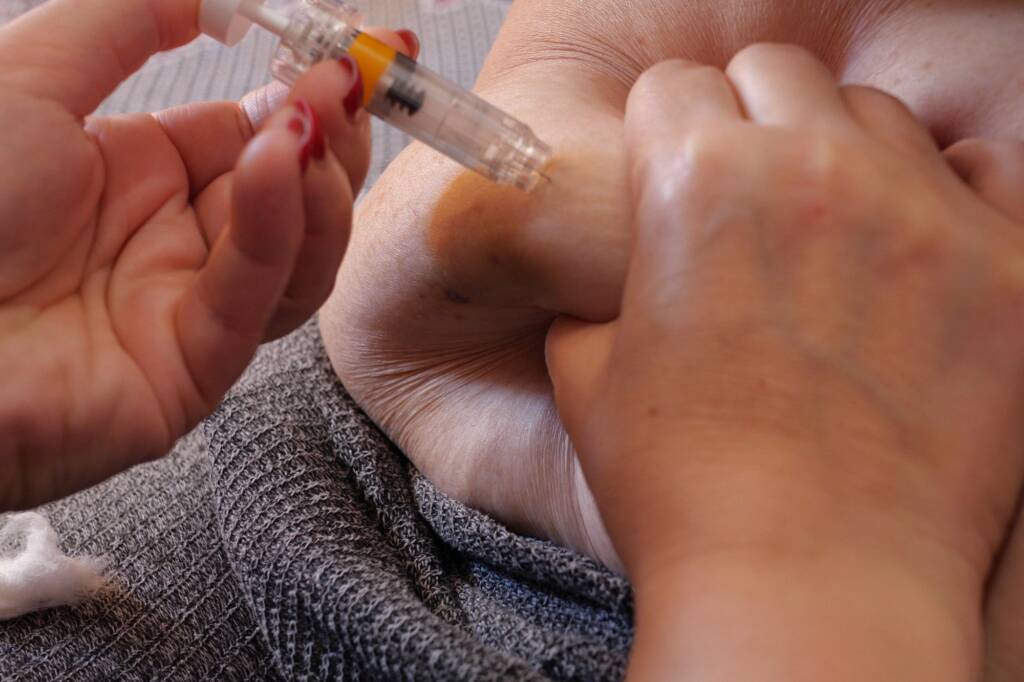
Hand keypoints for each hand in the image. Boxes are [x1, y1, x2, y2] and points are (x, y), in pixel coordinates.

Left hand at [0, 0, 407, 508]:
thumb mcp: (29, 77)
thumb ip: (125, 23)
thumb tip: (217, 0)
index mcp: (140, 175)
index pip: (256, 136)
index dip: (306, 98)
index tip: (348, 52)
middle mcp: (173, 242)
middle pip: (294, 197)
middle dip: (333, 139)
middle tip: (355, 84)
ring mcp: (186, 309)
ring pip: (298, 255)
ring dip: (320, 187)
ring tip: (316, 126)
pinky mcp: (191, 371)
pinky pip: (251, 297)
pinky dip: (277, 228)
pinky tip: (277, 164)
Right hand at [319, 0, 1023, 575]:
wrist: (807, 584)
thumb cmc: (686, 490)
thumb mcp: (589, 376)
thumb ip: (599, 292)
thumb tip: (621, 273)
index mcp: (692, 184)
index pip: (674, 88)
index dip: (664, 129)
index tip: (672, 162)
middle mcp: (810, 172)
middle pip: (775, 74)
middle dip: (749, 120)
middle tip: (746, 193)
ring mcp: (920, 215)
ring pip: (876, 114)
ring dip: (840, 153)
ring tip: (829, 230)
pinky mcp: (1005, 269)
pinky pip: (983, 170)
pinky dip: (944, 193)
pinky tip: (911, 251)